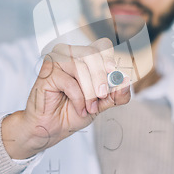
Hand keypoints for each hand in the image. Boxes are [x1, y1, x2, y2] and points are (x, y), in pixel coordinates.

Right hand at [1, 38, 130, 158]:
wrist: (53, 128)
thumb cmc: (74, 111)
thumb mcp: (102, 103)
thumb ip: (116, 94)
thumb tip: (126, 81)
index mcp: (85, 56)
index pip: (102, 45)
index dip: (109, 57)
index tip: (114, 72)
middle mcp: (71, 53)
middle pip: (92, 53)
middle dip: (100, 77)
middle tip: (102, 95)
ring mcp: (57, 60)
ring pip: (80, 66)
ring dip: (89, 91)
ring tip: (90, 107)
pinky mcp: (47, 72)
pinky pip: (69, 81)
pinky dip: (78, 98)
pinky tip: (79, 108)